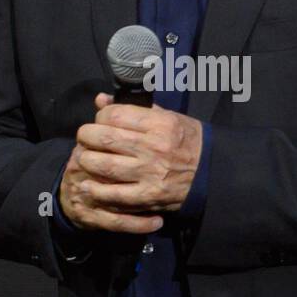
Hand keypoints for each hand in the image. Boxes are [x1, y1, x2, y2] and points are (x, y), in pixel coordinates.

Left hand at [58, 93, 203, 233]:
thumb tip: (101, 101)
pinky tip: (87, 185)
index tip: (99, 121)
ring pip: (104, 165)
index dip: (100, 116)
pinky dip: (96, 190)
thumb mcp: (168, 117)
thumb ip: (133, 109)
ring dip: (87, 161)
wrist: (212, 172)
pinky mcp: (148, 196)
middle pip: (105, 139)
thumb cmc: (187, 140)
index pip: (115, 115)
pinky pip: (114, 194)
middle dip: (86, 136)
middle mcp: (153, 147)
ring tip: (84, 159)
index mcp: (159, 124)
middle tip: (84, 138)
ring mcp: (150, 173)